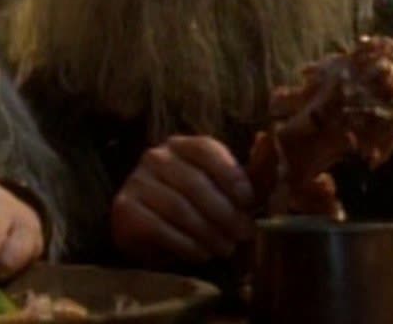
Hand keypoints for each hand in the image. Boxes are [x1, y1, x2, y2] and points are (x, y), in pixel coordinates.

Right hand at [111, 135, 254, 265]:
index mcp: (182, 145)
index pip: (207, 149)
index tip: (248, 202)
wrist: (149, 230)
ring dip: (208, 233)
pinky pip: (160, 228)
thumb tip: (267, 139)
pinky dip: (186, 245)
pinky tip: (200, 252)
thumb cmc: (196, 206)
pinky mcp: (125, 208)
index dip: (231, 175)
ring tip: (225, 248)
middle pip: (195, 183)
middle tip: (242, 235)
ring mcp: (136, 181)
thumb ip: (252, 169)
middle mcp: (155, 156)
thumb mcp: (227, 188)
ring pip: (179, 208)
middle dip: (225, 213)